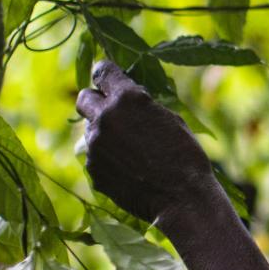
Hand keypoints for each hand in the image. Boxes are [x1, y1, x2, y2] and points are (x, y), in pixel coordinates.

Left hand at [76, 61, 217, 227]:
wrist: (182, 197)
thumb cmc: (185, 154)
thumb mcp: (168, 118)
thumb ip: (141, 106)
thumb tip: (125, 102)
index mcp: (127, 99)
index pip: (102, 71)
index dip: (106, 75)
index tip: (110, 81)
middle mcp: (105, 118)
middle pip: (84, 98)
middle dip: (96, 101)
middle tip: (113, 113)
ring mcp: (95, 145)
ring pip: (90, 130)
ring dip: (105, 134)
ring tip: (131, 150)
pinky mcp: (93, 169)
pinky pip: (95, 156)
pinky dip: (107, 158)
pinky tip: (129, 169)